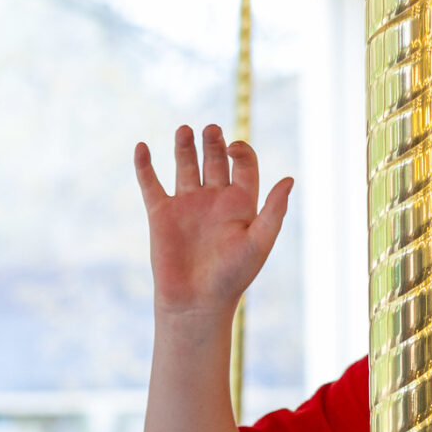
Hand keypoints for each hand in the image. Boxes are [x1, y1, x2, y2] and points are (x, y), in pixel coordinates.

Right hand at [134, 124, 293, 318]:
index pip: (243, 165)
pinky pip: (151, 184)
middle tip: (211, 129)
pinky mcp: (161, 215)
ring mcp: (186, 205)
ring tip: (185, 130)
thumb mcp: (259, 242)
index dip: (241, 151)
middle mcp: (213, 200)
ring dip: (184, 146)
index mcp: (240, 204)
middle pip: (214, 160)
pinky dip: (145, 166)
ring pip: (185, 165)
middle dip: (213, 142)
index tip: (233, 148)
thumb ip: (274, 211)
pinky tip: (141, 147)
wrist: (195, 303)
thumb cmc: (231, 278)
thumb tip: (289, 179)